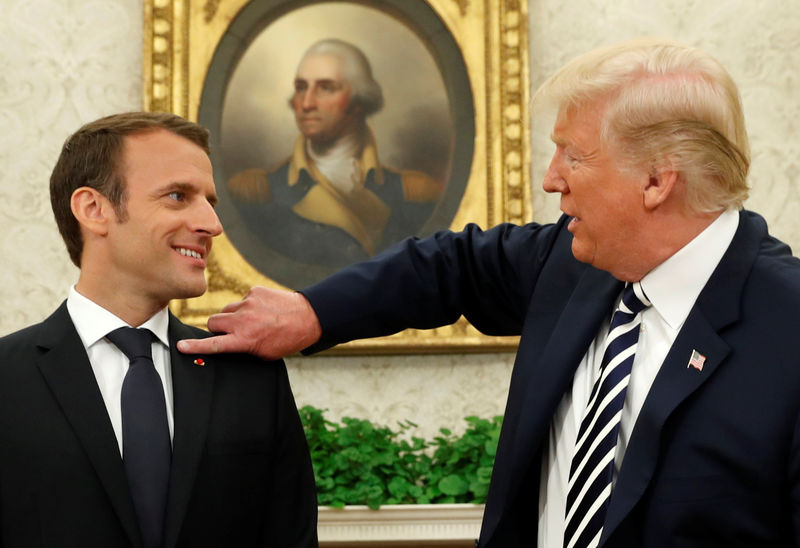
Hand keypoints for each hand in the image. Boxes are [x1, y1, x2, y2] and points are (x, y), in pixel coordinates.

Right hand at [176, 286, 321, 359]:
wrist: (307, 317)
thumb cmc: (286, 340)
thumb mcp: (263, 353)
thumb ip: (243, 349)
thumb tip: (227, 346)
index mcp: (244, 340)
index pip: (214, 344)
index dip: (195, 346)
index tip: (181, 346)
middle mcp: (243, 321)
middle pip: (213, 322)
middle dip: (217, 327)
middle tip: (231, 332)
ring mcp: (248, 303)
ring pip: (226, 310)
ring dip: (232, 316)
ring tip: (252, 321)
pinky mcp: (254, 291)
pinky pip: (242, 299)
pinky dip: (248, 305)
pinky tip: (262, 310)